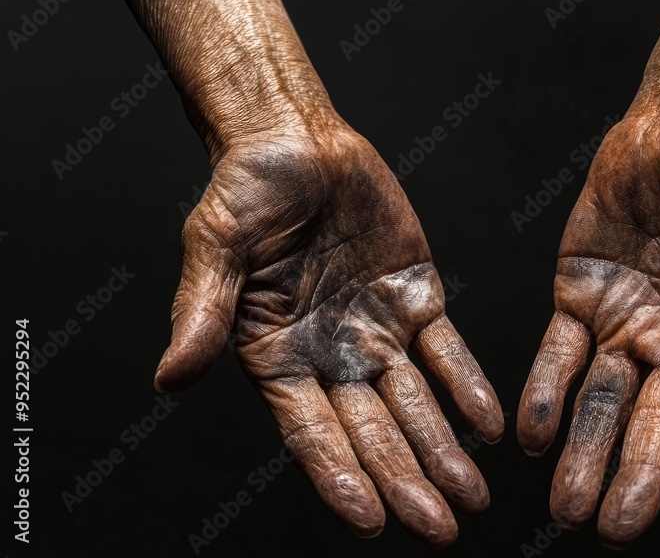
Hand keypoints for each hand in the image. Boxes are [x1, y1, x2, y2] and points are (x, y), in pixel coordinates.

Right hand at [154, 129, 503, 548]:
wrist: (297, 141)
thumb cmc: (243, 190)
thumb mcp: (214, 247)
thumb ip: (203, 312)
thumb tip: (170, 376)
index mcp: (278, 356)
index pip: (311, 431)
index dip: (340, 475)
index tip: (370, 519)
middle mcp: (332, 355)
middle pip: (373, 431)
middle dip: (406, 480)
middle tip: (439, 528)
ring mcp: (378, 331)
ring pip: (416, 403)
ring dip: (443, 449)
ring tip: (471, 496)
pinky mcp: (416, 298)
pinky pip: (447, 351)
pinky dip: (468, 386)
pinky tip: (488, 424)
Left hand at [517, 111, 659, 546]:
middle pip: (657, 419)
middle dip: (637, 473)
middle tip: (615, 528)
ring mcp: (626, 324)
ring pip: (601, 399)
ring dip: (583, 451)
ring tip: (566, 506)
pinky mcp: (579, 298)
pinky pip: (556, 354)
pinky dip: (545, 393)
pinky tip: (532, 437)